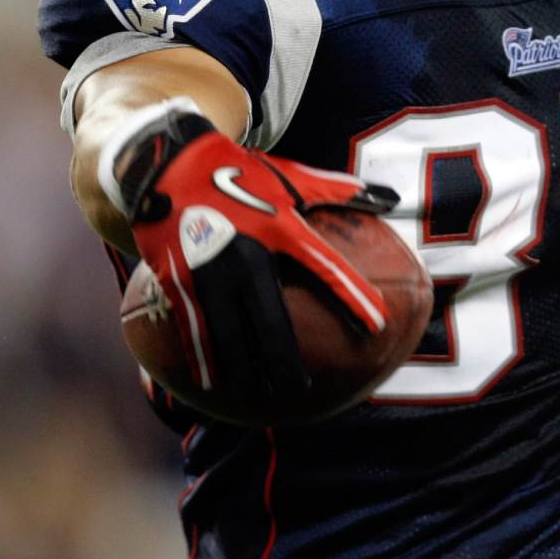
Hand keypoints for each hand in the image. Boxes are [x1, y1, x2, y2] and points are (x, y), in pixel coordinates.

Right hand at [109, 104, 398, 406]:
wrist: (168, 164)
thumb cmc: (240, 172)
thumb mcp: (291, 176)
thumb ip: (340, 190)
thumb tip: (391, 197)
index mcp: (280, 227)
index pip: (325, 267)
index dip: (352, 295)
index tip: (377, 325)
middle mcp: (246, 253)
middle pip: (272, 319)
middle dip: (287, 359)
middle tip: (303, 388)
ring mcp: (209, 270)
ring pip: (231, 332)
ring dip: (247, 368)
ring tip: (262, 393)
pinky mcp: (177, 279)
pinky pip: (193, 326)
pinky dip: (203, 357)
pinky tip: (213, 384)